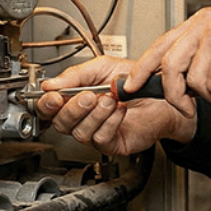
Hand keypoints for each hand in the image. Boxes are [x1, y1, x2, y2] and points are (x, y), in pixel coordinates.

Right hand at [35, 56, 195, 155]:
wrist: (163, 94)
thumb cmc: (135, 81)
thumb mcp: (102, 67)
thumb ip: (75, 75)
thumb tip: (50, 84)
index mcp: (74, 98)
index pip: (49, 107)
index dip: (47, 104)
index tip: (54, 97)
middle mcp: (82, 117)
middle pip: (60, 123)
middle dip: (72, 109)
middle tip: (88, 96)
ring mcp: (96, 131)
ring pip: (80, 133)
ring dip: (94, 114)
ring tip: (110, 99)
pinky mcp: (112, 143)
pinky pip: (101, 137)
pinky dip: (110, 122)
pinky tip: (120, 109)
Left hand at [124, 8, 210, 116]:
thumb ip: (201, 62)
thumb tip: (175, 85)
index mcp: (203, 21)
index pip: (162, 44)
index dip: (144, 68)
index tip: (130, 85)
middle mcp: (205, 23)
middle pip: (169, 65)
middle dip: (175, 94)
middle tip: (188, 109)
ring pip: (193, 81)